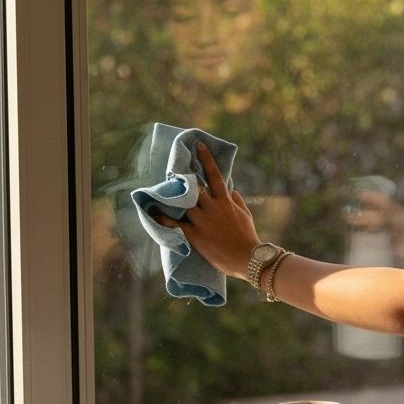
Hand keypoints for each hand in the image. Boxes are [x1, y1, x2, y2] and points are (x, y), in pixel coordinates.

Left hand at [153, 141, 262, 281]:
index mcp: (225, 201)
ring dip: (173, 196)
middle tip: (174, 169)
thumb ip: (236, 200)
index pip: (215, 175)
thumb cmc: (248, 236)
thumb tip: (231, 190)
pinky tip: (155, 214)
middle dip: (185, 178)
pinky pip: (177, 225)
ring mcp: (203, 221)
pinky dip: (165, 219)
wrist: (248, 258)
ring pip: (184, 203)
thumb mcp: (245, 214)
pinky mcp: (195, 235)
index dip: (206, 159)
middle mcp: (212, 208)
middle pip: (195, 187)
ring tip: (161, 190)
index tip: (199, 145)